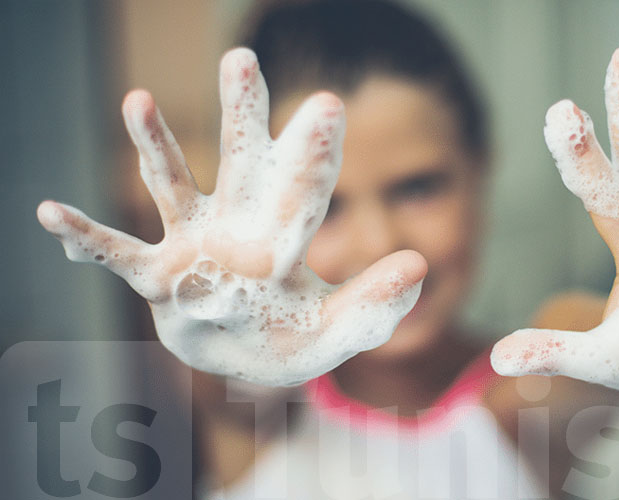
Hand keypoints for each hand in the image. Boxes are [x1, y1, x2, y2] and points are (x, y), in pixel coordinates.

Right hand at [37, 48, 426, 385]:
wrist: (245, 362)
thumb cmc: (292, 340)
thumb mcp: (339, 332)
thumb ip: (375, 303)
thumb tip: (420, 263)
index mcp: (287, 238)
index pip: (305, 189)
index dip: (314, 151)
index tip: (327, 104)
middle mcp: (239, 227)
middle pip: (241, 162)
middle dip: (241, 115)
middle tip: (242, 59)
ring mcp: (194, 246)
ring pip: (174, 187)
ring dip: (155, 147)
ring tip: (139, 99)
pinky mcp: (159, 277)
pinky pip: (118, 254)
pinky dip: (87, 237)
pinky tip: (50, 213)